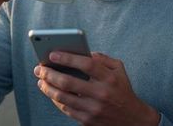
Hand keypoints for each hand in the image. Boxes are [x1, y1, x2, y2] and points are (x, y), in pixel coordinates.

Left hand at [34, 52, 159, 125]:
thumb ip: (102, 58)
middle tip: (39, 68)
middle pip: (68, 82)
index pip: (86, 64)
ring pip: (63, 97)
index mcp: (109, 78)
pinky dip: (55, 100)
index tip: (52, 54)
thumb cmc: (123, 90)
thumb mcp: (119, 69)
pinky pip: (66, 109)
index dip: (67, 58)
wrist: (133, 120)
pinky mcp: (87, 120)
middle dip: (50, 74)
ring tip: (41, 80)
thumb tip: (82, 52)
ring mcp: (93, 109)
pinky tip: (51, 92)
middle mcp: (101, 94)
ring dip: (48, 88)